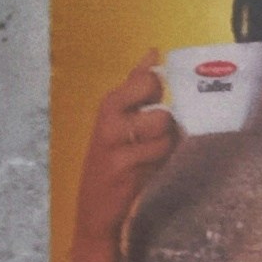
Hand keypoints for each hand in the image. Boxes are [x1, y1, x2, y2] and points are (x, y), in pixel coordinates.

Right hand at [74, 55, 179, 261]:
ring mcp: (117, 142)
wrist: (94, 209)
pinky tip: (149, 168)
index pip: (145, 78)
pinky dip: (162, 159)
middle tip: (152, 134)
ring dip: (166, 142)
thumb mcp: (118, 119)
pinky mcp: (127, 166)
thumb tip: (154, 52)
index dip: (159, 89)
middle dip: (165, 116)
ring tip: (152, 154)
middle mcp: (110, 117)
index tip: (154, 103)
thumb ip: (136, 87)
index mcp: (110, 103)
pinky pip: (162, 152)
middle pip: (156, 96)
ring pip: (164, 126)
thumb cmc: (111, 160)